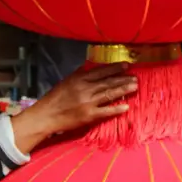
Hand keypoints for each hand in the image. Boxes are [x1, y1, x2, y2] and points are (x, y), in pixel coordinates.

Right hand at [9, 63, 136, 152]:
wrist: (46, 115)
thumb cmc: (55, 98)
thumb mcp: (66, 81)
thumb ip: (78, 74)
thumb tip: (88, 67)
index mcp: (79, 78)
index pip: (101, 71)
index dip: (115, 68)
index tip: (126, 65)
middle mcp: (85, 88)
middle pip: (108, 82)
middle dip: (123, 79)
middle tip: (136, 77)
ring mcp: (88, 102)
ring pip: (109, 94)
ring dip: (123, 90)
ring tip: (135, 87)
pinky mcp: (89, 115)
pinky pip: (105, 111)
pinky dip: (116, 109)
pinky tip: (126, 107)